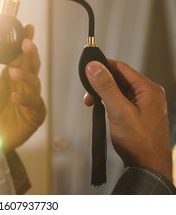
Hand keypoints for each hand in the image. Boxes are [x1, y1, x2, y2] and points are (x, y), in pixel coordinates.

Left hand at [0, 24, 45, 151]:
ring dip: (25, 76)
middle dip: (30, 54)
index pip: (22, 57)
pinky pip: (35, 104)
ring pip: (35, 82)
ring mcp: (30, 100)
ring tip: (12, 72)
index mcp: (12, 77)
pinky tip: (14, 97)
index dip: (25, 42)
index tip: (28, 27)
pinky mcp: (35, 115)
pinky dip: (26, 99)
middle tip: (26, 43)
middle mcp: (23, 86)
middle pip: (32, 66)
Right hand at [84, 60, 171, 180]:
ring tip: (92, 104)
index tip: (87, 70)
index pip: (121, 68)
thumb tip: (94, 67)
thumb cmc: (140, 143)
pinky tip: (102, 111)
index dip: (103, 67)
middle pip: (119, 79)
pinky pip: (121, 101)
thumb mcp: (119, 111)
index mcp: (148, 89)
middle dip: (100, 84)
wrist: (148, 167)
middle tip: (88, 95)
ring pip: (118, 90)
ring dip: (103, 94)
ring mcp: (144, 105)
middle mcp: (148, 94)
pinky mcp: (138, 114)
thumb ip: (106, 87)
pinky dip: (109, 103)